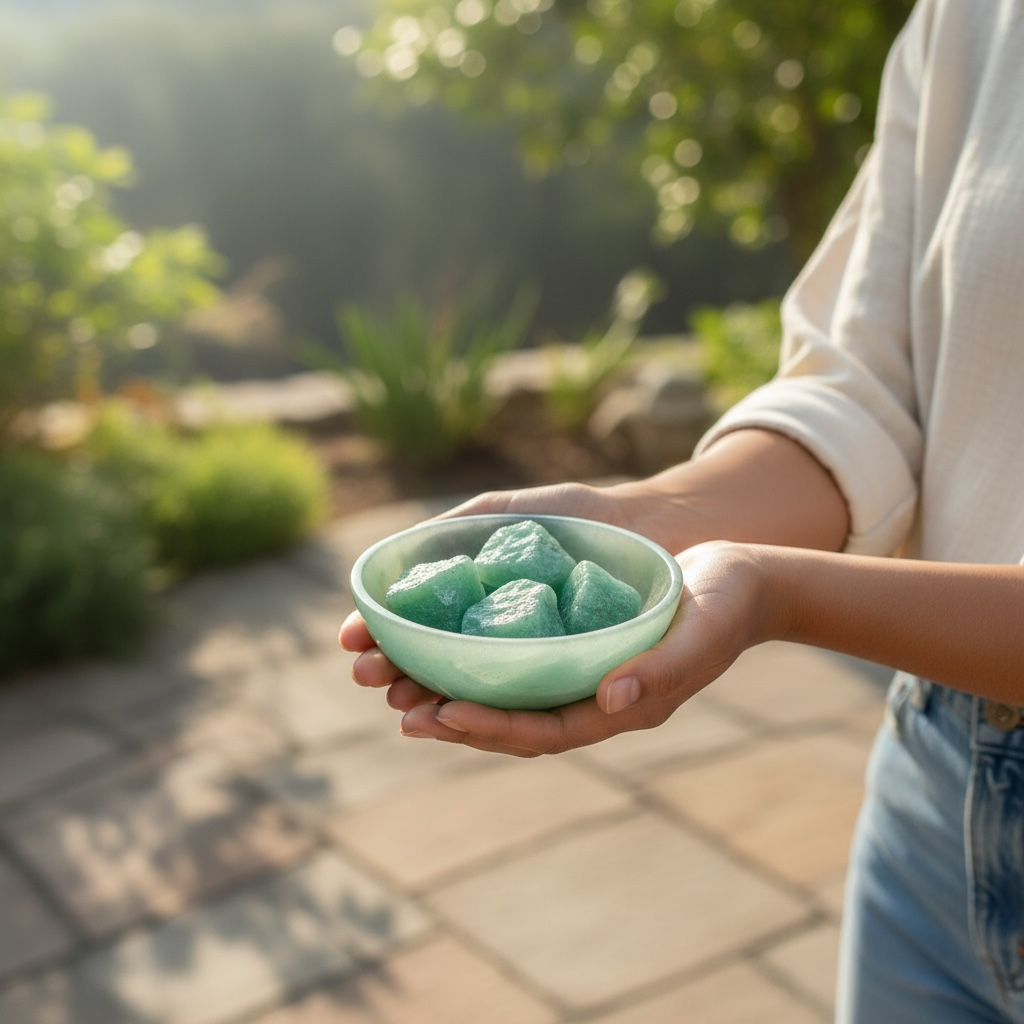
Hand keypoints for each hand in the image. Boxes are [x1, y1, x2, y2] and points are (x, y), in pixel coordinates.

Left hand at [340, 541, 769, 756]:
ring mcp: (580, 670)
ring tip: (395, 682)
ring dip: (450, 687)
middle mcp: (592, 696)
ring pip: (504, 691)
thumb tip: (612, 696)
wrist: (740, 579)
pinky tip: (439, 642)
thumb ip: (665, 668)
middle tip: (395, 705)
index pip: (544, 731)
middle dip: (451, 715)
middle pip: (511, 719)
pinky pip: (515, 659)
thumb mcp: (702, 632)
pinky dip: (474, 656)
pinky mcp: (573, 641)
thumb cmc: (724, 604)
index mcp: (620, 705)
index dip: (490, 728)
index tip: (440, 715)